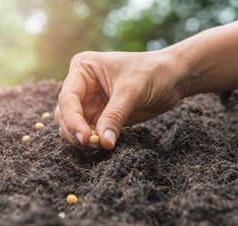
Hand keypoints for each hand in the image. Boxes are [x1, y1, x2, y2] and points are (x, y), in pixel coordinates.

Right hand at [54, 50, 182, 149]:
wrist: (172, 78)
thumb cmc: (152, 72)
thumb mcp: (132, 91)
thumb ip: (115, 116)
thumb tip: (103, 142)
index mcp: (83, 69)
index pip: (68, 98)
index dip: (73, 120)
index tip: (86, 137)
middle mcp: (82, 86)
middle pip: (65, 114)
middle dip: (77, 131)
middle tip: (96, 144)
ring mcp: (90, 102)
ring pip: (72, 126)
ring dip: (83, 139)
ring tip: (102, 144)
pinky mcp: (100, 116)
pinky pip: (89, 132)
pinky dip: (93, 141)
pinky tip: (105, 144)